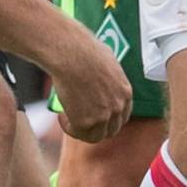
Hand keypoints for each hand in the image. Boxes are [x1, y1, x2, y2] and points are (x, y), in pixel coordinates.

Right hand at [47, 19, 132, 142]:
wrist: (71, 54)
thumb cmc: (84, 50)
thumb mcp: (107, 63)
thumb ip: (108, 77)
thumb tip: (100, 77)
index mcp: (126, 92)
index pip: (122, 116)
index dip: (109, 119)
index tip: (97, 116)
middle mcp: (117, 107)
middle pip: (111, 130)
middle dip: (97, 128)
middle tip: (81, 120)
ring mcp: (103, 116)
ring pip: (95, 136)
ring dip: (82, 131)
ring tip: (68, 118)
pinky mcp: (85, 122)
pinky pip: (76, 132)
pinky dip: (68, 127)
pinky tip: (61, 116)